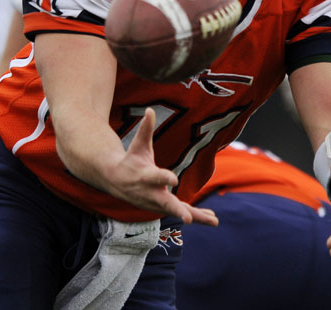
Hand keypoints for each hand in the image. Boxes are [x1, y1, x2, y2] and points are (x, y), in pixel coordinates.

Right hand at [104, 108, 218, 225]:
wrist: (116, 181)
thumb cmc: (131, 161)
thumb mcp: (138, 145)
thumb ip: (145, 129)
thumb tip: (150, 110)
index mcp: (145, 176)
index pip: (156, 177)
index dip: (164, 178)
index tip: (174, 180)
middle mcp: (150, 193)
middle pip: (165, 203)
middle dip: (176, 210)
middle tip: (187, 218)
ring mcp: (156, 203)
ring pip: (177, 211)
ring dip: (195, 216)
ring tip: (214, 221)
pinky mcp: (163, 206)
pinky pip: (181, 212)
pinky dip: (196, 216)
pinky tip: (212, 218)